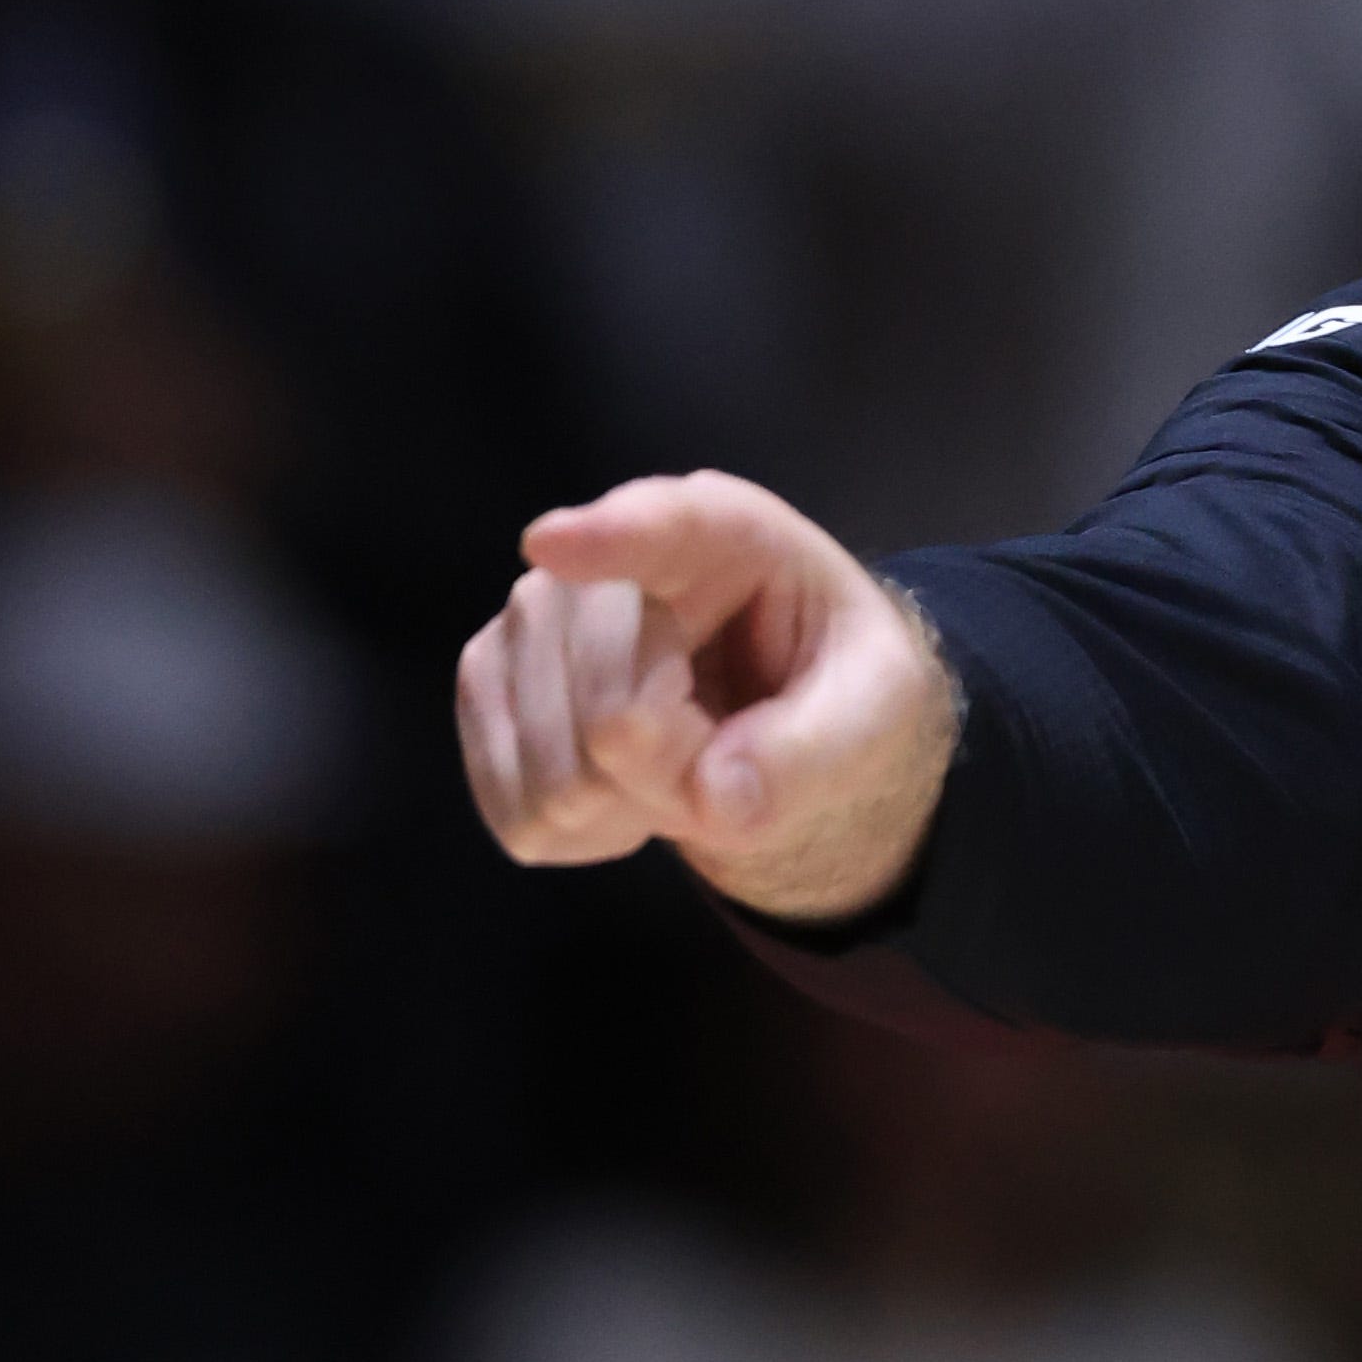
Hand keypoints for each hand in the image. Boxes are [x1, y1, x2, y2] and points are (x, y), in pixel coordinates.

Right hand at [455, 470, 957, 922]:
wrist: (778, 710)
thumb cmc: (830, 681)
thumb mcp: (874, 707)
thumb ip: (814, 749)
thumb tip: (717, 797)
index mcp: (725, 535)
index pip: (664, 526)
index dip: (609, 537)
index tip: (551, 545)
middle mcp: (603, 563)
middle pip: (609, 705)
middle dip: (680, 769)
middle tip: (731, 749)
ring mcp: (526, 623)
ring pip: (555, 771)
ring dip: (633, 807)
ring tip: (685, 763)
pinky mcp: (486, 690)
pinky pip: (517, 810)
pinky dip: (584, 834)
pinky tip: (629, 791)